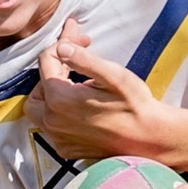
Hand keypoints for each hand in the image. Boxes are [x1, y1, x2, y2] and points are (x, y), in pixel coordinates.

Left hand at [27, 23, 172, 161]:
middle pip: (36, 87)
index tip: (82, 39)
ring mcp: (59, 138)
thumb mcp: (113, 75)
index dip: (64, 43)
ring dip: (51, 94)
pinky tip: (78, 108)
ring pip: (39, 110)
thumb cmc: (136, 106)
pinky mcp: (67, 149)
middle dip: (51, 71)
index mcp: (60, 99)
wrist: (150, 139)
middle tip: (74, 64)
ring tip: (74, 84)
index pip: (47, 60)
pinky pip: (51, 128)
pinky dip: (58, 115)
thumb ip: (84, 59)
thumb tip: (62, 47)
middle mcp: (53, 121)